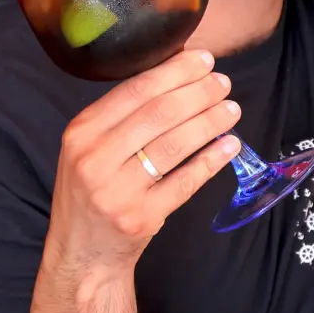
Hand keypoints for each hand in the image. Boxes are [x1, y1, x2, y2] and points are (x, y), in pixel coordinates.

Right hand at [41, 50, 242, 273]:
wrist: (82, 252)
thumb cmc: (93, 189)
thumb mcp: (90, 147)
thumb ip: (123, 115)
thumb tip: (178, 72)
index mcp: (81, 132)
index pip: (135, 90)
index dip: (175, 72)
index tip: (204, 60)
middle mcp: (95, 159)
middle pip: (160, 114)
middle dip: (199, 93)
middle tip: (223, 83)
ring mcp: (118, 190)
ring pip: (175, 145)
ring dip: (211, 122)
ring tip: (231, 109)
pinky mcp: (141, 216)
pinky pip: (186, 181)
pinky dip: (212, 159)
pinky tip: (230, 145)